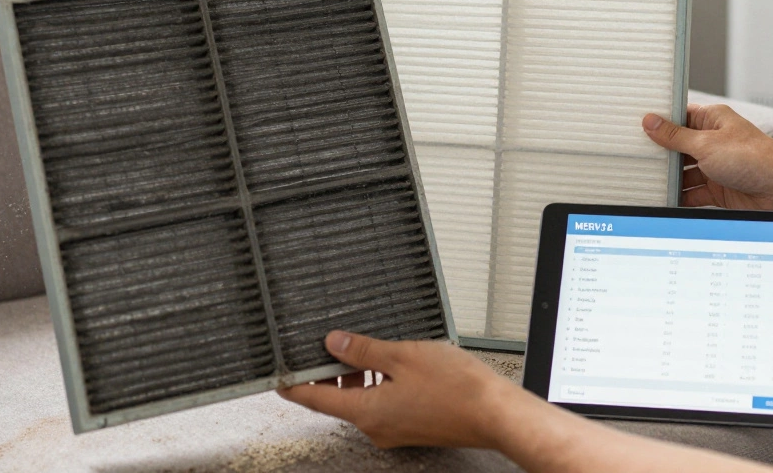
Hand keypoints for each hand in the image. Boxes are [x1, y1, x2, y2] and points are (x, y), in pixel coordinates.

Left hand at [278, 331, 521, 448]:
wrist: (496, 413)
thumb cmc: (458, 388)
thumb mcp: (403, 356)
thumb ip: (363, 350)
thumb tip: (333, 344)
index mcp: (366, 412)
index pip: (314, 399)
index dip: (292, 383)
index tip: (277, 373)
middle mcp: (376, 427)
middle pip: (337, 399)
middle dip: (330, 371)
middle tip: (328, 343)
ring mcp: (394, 430)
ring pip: (362, 399)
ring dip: (358, 375)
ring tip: (367, 347)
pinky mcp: (411, 426)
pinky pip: (382, 403)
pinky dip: (379, 383)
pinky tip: (393, 363)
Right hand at [642, 104, 772, 210]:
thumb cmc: (753, 157)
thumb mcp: (706, 144)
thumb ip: (675, 136)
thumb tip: (650, 122)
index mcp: (712, 120)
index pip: (678, 117)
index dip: (658, 123)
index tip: (635, 128)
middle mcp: (713, 141)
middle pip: (677, 147)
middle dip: (660, 155)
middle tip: (635, 158)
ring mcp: (715, 165)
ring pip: (683, 172)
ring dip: (670, 179)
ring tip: (647, 182)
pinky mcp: (718, 188)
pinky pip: (693, 192)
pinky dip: (681, 196)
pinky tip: (666, 199)